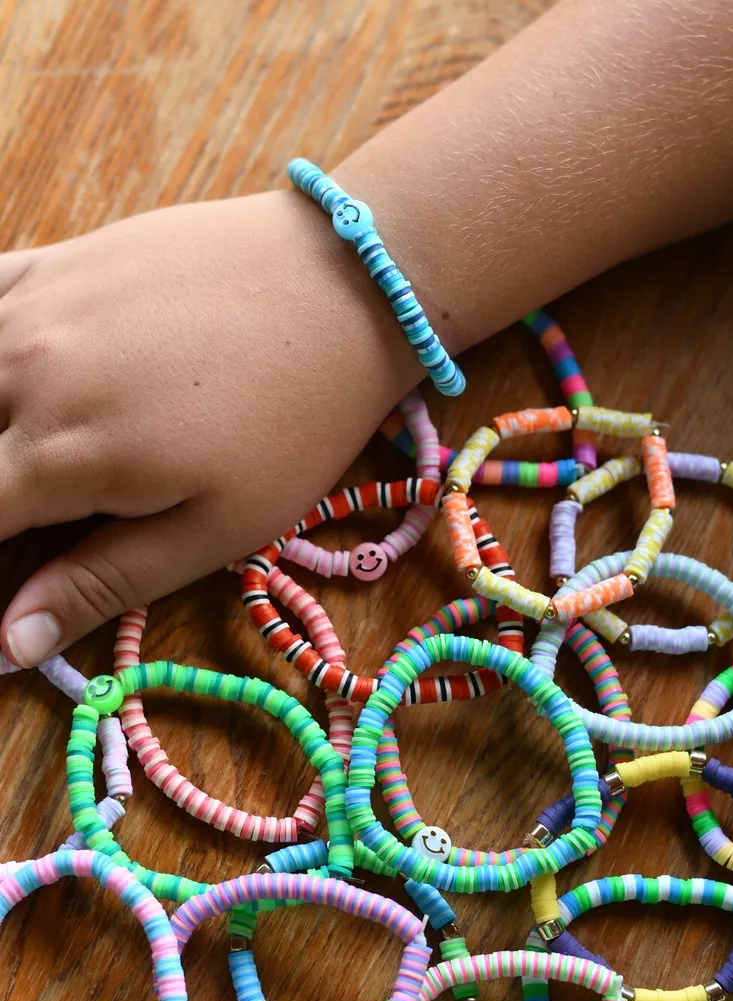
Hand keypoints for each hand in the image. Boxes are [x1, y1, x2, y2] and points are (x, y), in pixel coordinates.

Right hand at [0, 190, 418, 665]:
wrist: (339, 286)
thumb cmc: (290, 422)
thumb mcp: (213, 529)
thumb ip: (101, 582)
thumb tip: (11, 644)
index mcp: (57, 457)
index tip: (17, 563)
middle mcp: (20, 373)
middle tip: (36, 511)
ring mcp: (30, 307)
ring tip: (31, 458)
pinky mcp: (53, 263)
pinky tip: (13, 376)